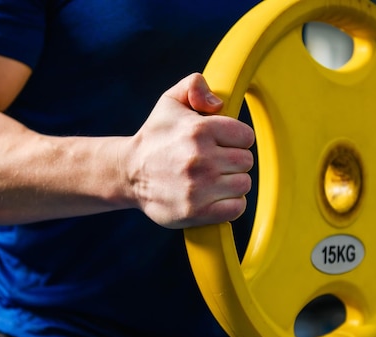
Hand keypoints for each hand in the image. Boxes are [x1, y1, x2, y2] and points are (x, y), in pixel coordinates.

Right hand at [126, 73, 254, 228]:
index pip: (246, 137)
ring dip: (232, 183)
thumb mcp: (170, 101)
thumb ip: (195, 85)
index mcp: (198, 130)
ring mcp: (198, 188)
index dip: (236, 139)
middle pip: (246, 161)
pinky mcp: (196, 212)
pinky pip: (235, 208)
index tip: (222, 143)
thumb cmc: (156, 137)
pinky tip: (215, 197)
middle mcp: (200, 159)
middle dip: (233, 161)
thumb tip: (218, 103)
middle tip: (215, 162)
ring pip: (243, 185)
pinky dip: (230, 205)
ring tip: (214, 180)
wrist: (129, 173)